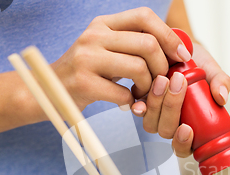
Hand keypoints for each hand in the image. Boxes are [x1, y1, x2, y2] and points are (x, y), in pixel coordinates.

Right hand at [51, 7, 191, 111]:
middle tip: (159, 82)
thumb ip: (133, 44)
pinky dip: (131, 102)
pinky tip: (126, 103)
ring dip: (148, 87)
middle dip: (162, 67)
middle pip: (147, 44)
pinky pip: (124, 92)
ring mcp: (87, 58)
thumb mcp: (106, 48)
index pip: (144, 16)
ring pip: (139, 68)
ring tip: (141, 94)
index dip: (169, 36)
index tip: (182, 56)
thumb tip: (175, 49)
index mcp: (103, 23)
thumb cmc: (86, 72)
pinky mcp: (84, 82)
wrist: (48, 90)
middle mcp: (94, 35)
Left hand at [131, 43, 229, 157]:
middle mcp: (171, 124)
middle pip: (166, 131)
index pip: (184, 148)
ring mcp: (154, 115)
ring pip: (150, 122)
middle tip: (179, 82)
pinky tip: (145, 86)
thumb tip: (222, 97)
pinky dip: (140, 100)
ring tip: (163, 78)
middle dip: (171, 109)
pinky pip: (137, 108)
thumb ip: (221, 82)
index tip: (186, 128)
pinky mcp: (140, 102)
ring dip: (156, 102)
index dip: (183, 143)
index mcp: (191, 126)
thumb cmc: (198, 64)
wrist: (178, 47)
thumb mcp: (212, 71)